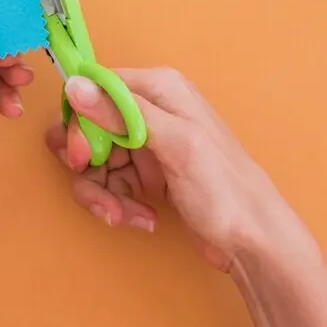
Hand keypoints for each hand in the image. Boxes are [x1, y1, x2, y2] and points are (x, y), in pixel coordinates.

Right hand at [45, 68, 308, 271]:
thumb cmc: (223, 190)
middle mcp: (150, 109)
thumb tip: (74, 85)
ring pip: (95, 160)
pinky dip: (118, 203)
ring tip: (123, 216)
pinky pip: (110, 181)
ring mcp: (147, 142)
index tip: (80, 158)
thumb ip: (124, 113)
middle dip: (87, 168)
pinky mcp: (146, 172)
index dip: (80, 124)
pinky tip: (142, 218)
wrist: (252, 241)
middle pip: (89, 128)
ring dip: (103, 193)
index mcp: (159, 88)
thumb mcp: (176, 146)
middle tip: (101, 197)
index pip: (94, 90)